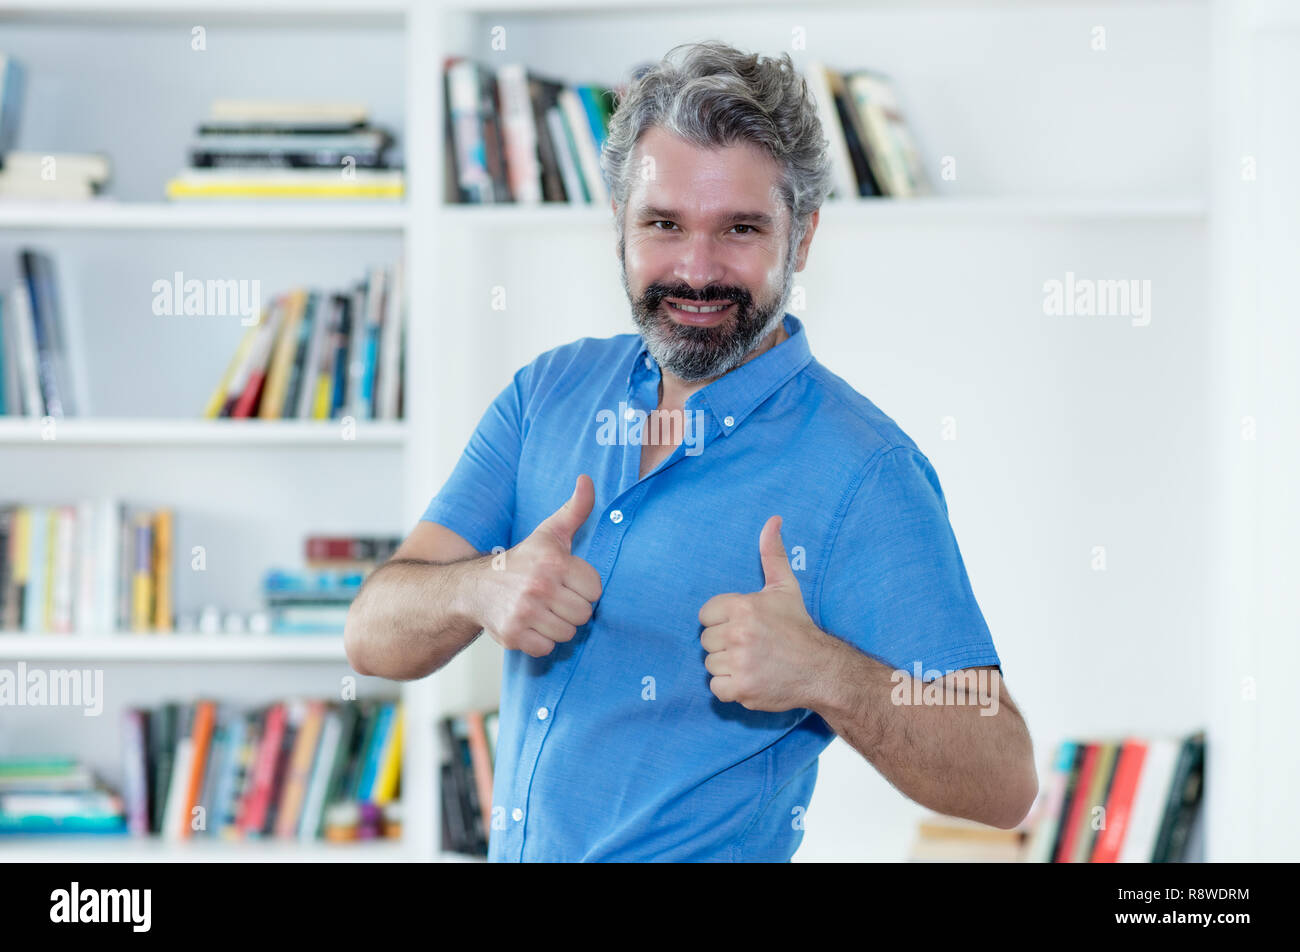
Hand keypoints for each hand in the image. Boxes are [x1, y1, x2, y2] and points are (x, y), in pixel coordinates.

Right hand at [473, 474, 602, 657]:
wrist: (474, 588)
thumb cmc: (521, 560)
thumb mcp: (550, 532)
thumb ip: (576, 509)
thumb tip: (587, 479)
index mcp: (553, 561)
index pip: (595, 590)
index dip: (583, 588)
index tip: (566, 582)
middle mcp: (539, 586)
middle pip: (583, 614)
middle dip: (571, 608)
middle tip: (553, 598)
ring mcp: (524, 612)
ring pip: (567, 633)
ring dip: (557, 626)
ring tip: (542, 611)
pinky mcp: (513, 635)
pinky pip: (546, 648)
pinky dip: (540, 641)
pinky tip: (529, 625)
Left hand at [699, 515, 830, 711]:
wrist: (821, 668)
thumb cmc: (798, 627)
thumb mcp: (785, 586)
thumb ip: (772, 554)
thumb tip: (772, 520)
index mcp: (743, 607)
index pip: (705, 615)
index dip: (721, 620)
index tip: (742, 625)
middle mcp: (738, 634)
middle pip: (706, 640)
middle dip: (724, 643)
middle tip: (750, 645)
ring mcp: (739, 663)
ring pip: (710, 664)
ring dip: (727, 665)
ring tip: (751, 661)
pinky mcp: (741, 688)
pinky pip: (716, 687)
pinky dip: (729, 687)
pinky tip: (749, 678)